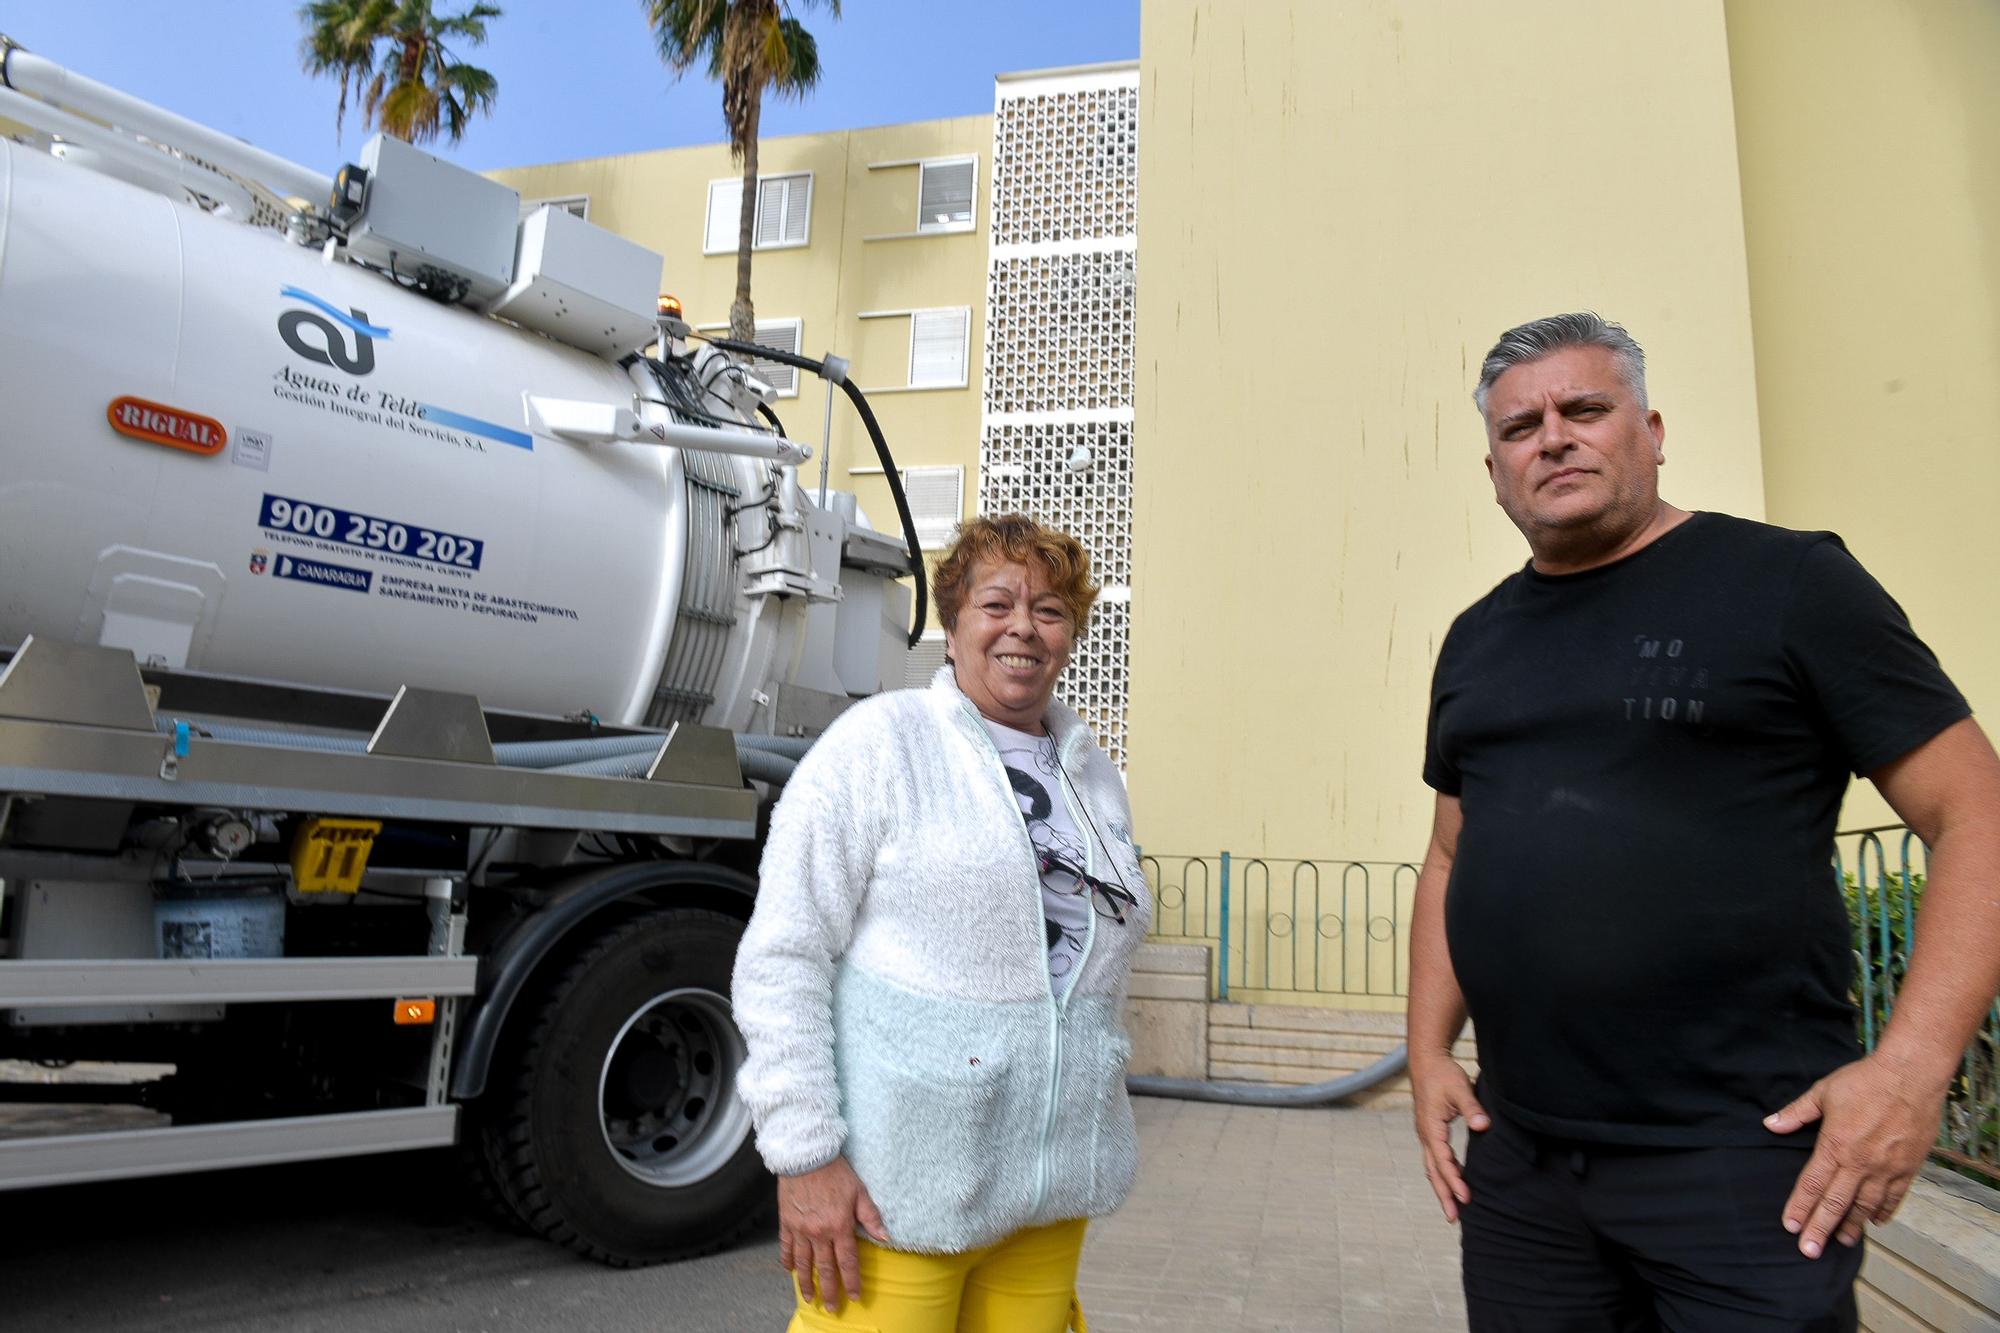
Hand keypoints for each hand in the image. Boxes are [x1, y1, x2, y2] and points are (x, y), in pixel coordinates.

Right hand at [777, 1156, 888, 1311]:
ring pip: (804, 1263)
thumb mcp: (859, 1191)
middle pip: (825, 1268)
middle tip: (830, 1308)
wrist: (806, 1155)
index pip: (847, 1261)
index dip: (852, 1281)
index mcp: (839, 1226)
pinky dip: (787, 1260)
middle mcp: (819, 1232)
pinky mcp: (786, 1222)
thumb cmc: (836, 1172)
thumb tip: (885, 1238)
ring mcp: (800, 1229)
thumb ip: (871, 1217)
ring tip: (809, 1297)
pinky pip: (786, 1247)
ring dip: (806, 1282)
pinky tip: (789, 1271)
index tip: (854, 1297)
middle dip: (829, 1291)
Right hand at [1410, 1049, 1489, 1222]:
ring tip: (1452, 1207)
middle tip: (1453, 1218)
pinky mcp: (1430, 1131)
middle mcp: (1425, 1134)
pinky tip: (1454, 1179)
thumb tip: (1482, 1125)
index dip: (1454, 1181)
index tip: (1467, 1198)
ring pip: (1432, 1167)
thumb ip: (1471, 1108)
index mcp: (1431, 1128)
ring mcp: (1426, 1133)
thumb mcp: (1459, 1088)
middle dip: (1443, 1195)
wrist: (1426, 1060)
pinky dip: (1443, 1172)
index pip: (1443, 1162)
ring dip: (1441, 1187)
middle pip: (1433, 1171)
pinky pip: (1435, 1158)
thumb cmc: (1442, 1073)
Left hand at [1765, 1050, 1948, 1256]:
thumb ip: (1796, 1112)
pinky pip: (1894, 1197)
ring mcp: (1886, 1167)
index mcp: (1835, 1145)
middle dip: (1821, 1229)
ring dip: (1852, 1226)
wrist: (1911, 1075)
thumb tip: (1769, 1124)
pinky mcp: (1908, 1167)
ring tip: (1841, 1242)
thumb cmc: (1864, 1080)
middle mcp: (1860, 1162)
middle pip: (1836, 1203)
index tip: (1790, 1226)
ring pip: (1866, 1206)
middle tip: (1809, 1252)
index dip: (1800, 1207)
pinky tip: (1875, 1222)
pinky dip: (1883, 1212)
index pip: (1812, 1184)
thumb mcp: (1823, 1092)